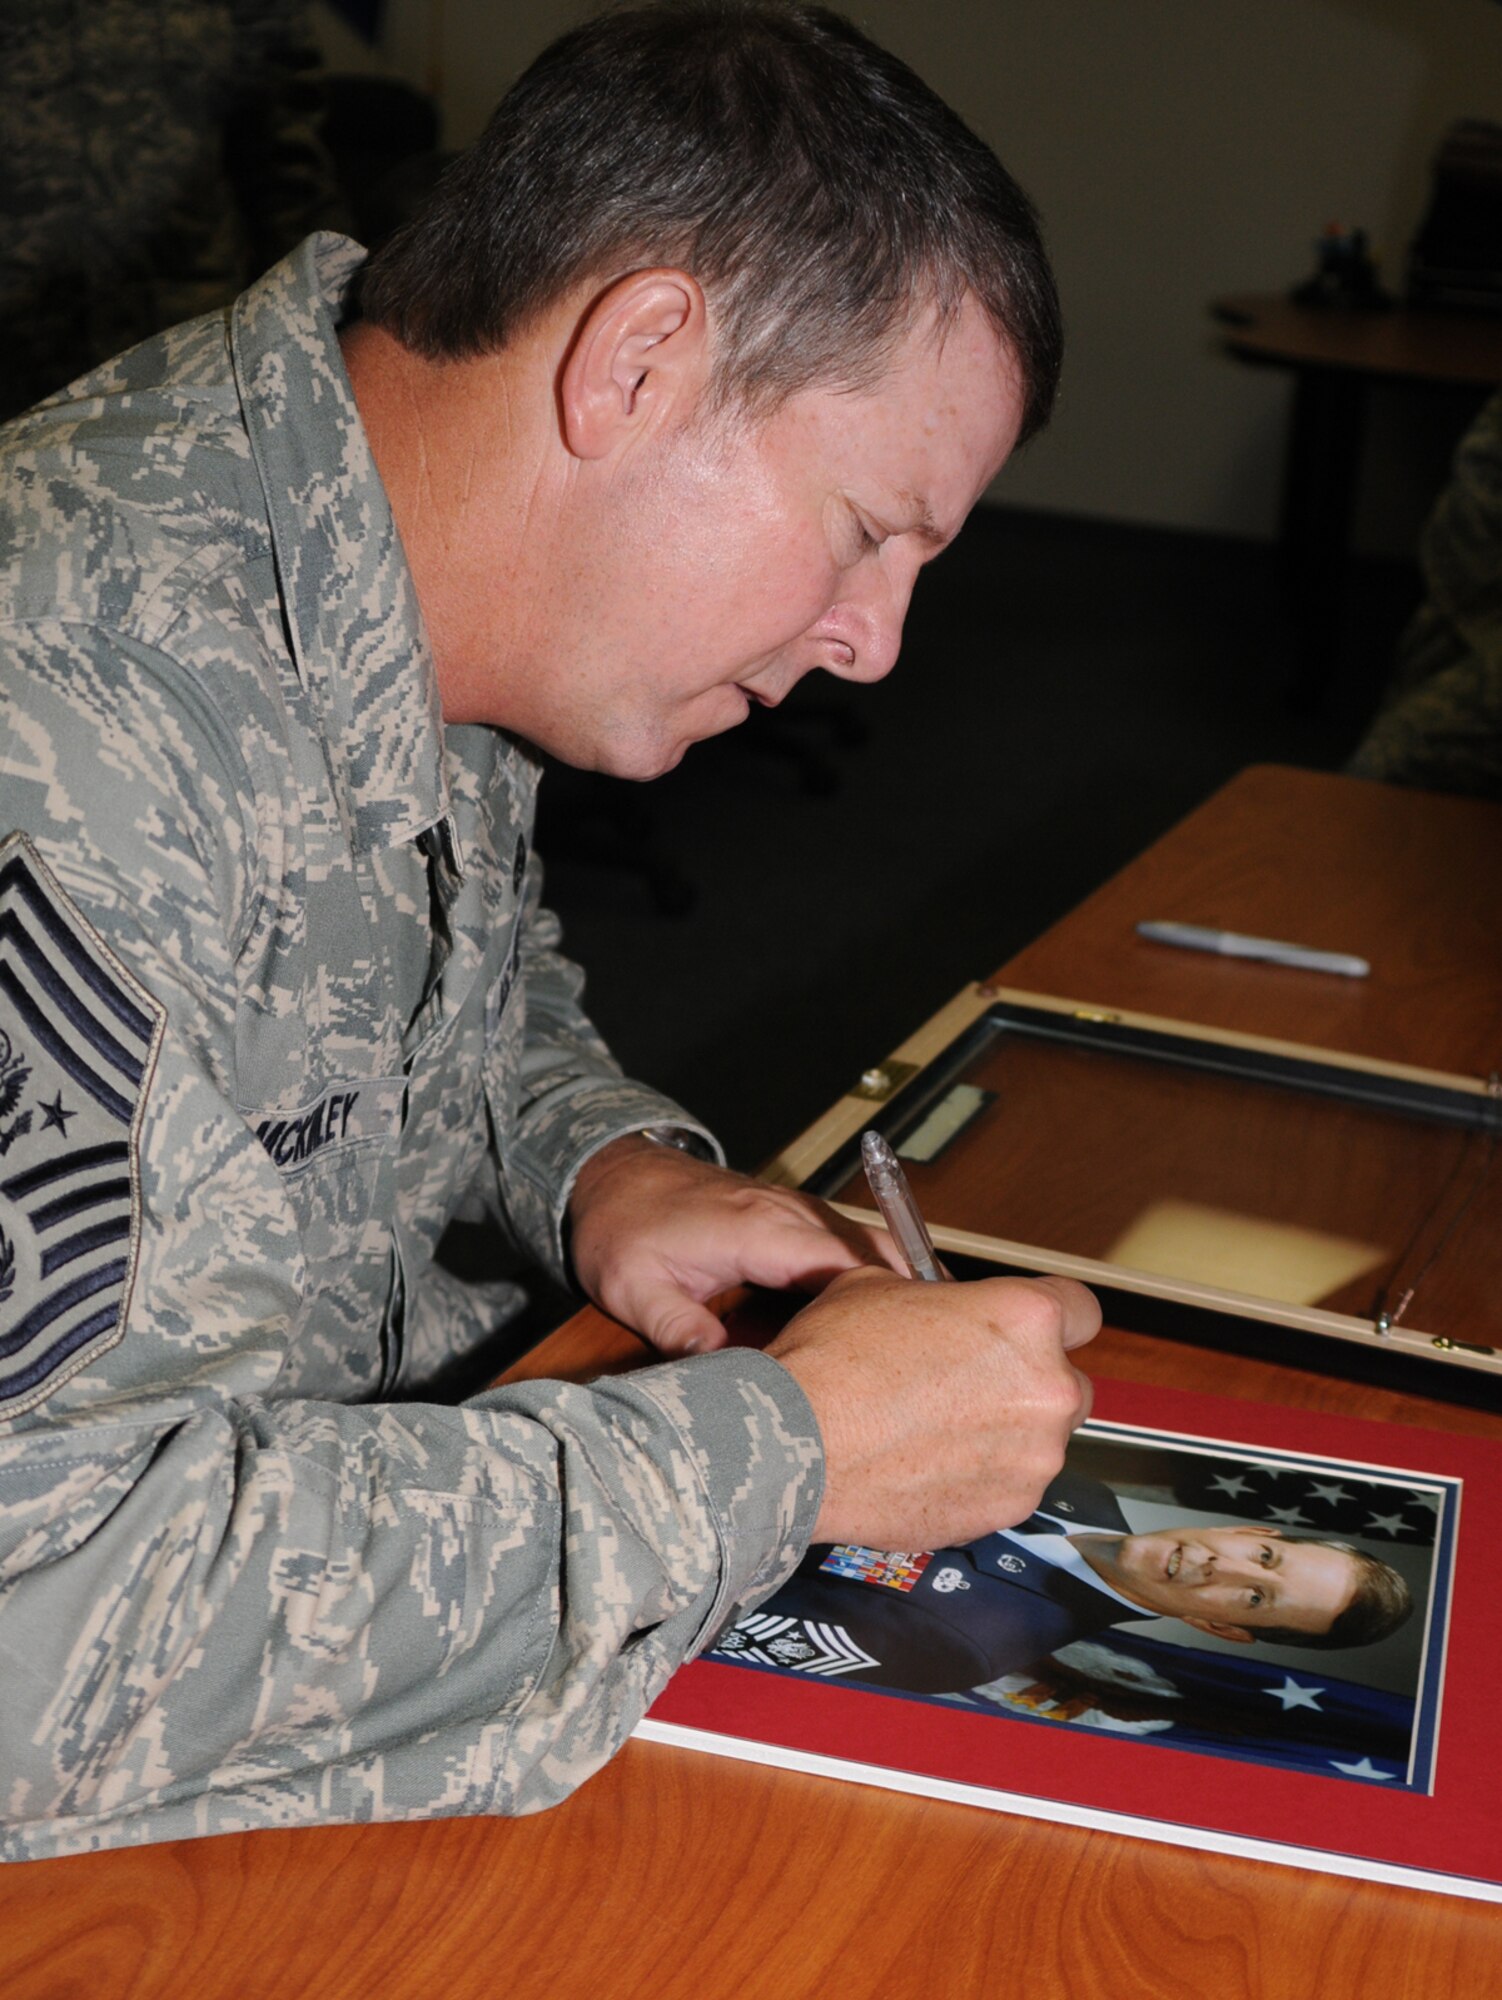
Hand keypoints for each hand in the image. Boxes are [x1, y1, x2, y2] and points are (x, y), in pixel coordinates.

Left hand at [566, 1136, 904, 1353]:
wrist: (613, 1175)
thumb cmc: (621, 1224)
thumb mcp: (631, 1287)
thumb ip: (677, 1329)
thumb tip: (719, 1373)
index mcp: (756, 1230)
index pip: (842, 1264)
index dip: (881, 1303)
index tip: (904, 1348)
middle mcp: (785, 1213)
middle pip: (871, 1250)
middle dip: (907, 1295)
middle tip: (932, 1353)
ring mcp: (791, 1210)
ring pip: (865, 1242)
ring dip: (894, 1281)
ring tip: (920, 1341)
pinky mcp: (789, 1217)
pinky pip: (845, 1241)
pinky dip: (870, 1270)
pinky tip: (880, 1311)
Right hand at [765, 1266, 1098, 1547]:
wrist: (798, 1447)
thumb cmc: (833, 1362)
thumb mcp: (876, 1287)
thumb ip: (932, 1296)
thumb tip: (933, 1305)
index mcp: (1024, 1319)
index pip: (1081, 1310)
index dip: (1052, 1318)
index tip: (1029, 1331)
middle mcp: (1047, 1388)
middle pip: (1069, 1382)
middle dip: (1030, 1384)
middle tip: (972, 1386)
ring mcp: (1033, 1457)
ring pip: (1041, 1440)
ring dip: (1005, 1435)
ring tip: (936, 1432)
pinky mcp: (1008, 1509)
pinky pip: (1010, 1486)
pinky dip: (981, 1478)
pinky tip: (927, 1466)